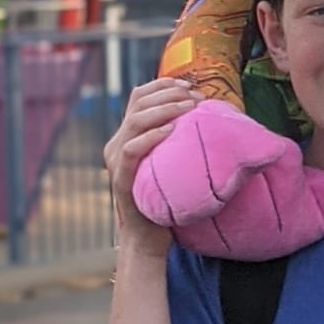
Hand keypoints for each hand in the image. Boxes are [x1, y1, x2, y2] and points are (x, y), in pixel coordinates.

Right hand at [104, 78, 200, 257]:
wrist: (148, 239)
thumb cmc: (167, 200)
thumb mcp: (170, 161)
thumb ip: (177, 141)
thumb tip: (207, 117)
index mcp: (126, 136)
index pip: (138, 97)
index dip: (162, 85)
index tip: (189, 84)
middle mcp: (116, 144)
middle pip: (137, 103)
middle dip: (168, 93)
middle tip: (196, 96)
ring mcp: (116, 161)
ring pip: (134, 121)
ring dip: (164, 109)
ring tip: (189, 106)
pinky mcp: (121, 178)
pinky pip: (131, 149)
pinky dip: (151, 136)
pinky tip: (171, 130)